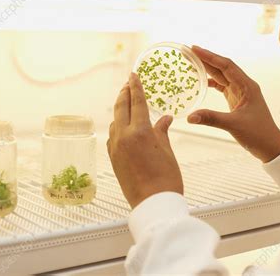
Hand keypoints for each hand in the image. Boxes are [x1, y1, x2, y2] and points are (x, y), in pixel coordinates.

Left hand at [107, 73, 183, 208]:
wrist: (153, 204)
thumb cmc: (166, 180)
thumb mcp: (167, 151)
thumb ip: (162, 131)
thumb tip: (165, 119)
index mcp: (140, 132)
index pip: (137, 102)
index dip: (136, 86)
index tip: (133, 75)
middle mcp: (123, 137)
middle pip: (121, 107)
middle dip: (124, 93)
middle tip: (128, 83)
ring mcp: (115, 148)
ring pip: (115, 121)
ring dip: (121, 109)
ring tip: (127, 102)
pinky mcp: (113, 158)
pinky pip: (113, 135)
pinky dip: (118, 126)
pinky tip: (124, 125)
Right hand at [188, 46, 279, 162]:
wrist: (270, 146)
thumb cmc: (258, 134)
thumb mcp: (233, 125)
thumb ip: (211, 119)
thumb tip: (190, 117)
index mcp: (247, 86)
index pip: (226, 65)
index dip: (209, 56)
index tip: (194, 49)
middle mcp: (244, 86)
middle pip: (223, 67)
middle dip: (206, 59)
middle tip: (189, 51)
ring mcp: (241, 92)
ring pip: (222, 76)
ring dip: (208, 69)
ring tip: (192, 62)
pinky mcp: (237, 100)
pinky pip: (223, 86)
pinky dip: (212, 82)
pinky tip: (202, 81)